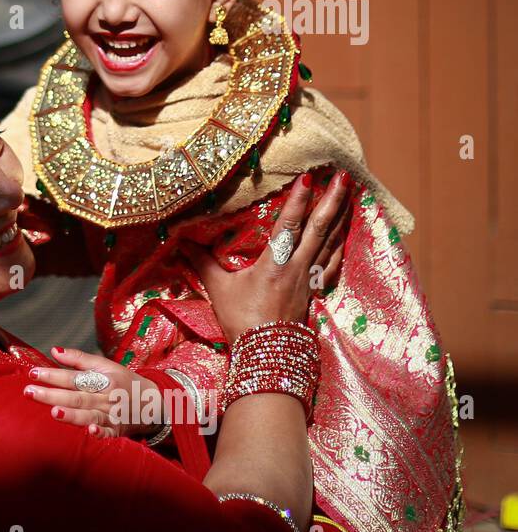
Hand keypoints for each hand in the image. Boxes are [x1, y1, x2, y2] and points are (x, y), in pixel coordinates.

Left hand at [22, 347, 159, 438]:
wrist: (156, 402)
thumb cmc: (124, 382)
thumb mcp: (106, 366)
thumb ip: (79, 359)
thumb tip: (53, 351)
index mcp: (103, 379)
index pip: (74, 377)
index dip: (53, 374)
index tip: (33, 373)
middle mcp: (107, 397)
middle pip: (77, 396)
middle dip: (52, 394)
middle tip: (29, 392)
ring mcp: (112, 415)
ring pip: (90, 415)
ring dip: (72, 415)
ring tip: (53, 412)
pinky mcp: (118, 431)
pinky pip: (109, 434)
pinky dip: (101, 434)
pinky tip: (91, 433)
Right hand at [183, 171, 351, 346]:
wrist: (267, 354)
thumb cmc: (241, 319)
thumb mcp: (219, 289)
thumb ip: (202, 263)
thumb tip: (180, 242)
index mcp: (274, 264)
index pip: (289, 226)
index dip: (299, 200)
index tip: (311, 177)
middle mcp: (297, 267)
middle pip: (320, 229)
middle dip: (332, 201)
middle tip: (345, 177)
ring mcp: (309, 279)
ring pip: (331, 243)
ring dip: (341, 218)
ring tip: (350, 196)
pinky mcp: (314, 290)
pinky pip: (332, 264)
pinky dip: (340, 246)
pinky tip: (344, 236)